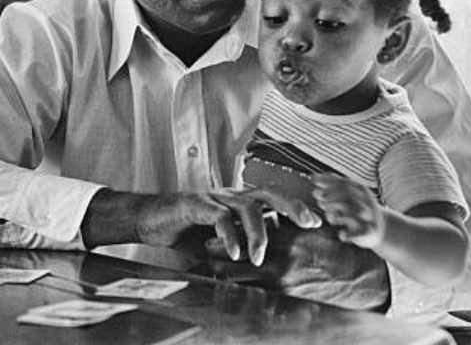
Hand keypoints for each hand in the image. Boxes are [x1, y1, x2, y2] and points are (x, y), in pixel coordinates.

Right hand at [137, 188, 320, 266]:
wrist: (151, 221)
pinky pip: (219, 217)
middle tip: (310, 223)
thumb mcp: (220, 246)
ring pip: (248, 206)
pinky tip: (233, 253)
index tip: (319, 224)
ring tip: (259, 257)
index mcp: (241, 203)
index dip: (297, 210)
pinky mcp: (196, 204)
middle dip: (293, 207)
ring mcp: (215, 198)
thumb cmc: (187, 233)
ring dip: (258, 233)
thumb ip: (241, 254)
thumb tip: (267, 277)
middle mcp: (232, 196)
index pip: (276, 201)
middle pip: (270, 193)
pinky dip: (229, 235)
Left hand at [311, 174, 384, 248]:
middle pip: (349, 194)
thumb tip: (313, 177)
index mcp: (360, 190)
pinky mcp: (370, 231)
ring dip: (338, 213)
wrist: (380, 229)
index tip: (312, 180)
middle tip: (318, 198)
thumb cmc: (358, 210)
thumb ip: (332, 186)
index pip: (344, 182)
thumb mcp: (347, 195)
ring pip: (353, 212)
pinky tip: (341, 235)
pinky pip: (360, 232)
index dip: (327, 180)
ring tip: (328, 217)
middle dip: (331, 195)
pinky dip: (349, 234)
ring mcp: (368, 216)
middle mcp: (365, 201)